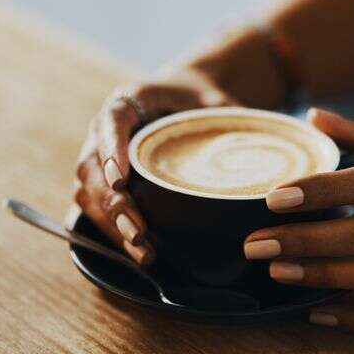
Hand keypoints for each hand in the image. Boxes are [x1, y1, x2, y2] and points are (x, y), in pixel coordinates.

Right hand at [74, 68, 238, 264]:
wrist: (186, 100)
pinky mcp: (105, 182)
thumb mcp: (220, 103)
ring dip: (110, 225)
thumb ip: (233, 120)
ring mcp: (100, 157)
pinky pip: (96, 208)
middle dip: (112, 204)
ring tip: (142, 253)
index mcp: (129, 101)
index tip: (121, 179)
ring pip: (88, 193)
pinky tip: (137, 252)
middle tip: (139, 233)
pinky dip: (113, 232)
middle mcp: (105, 129)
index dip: (110, 150)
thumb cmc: (202, 101)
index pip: (111, 121)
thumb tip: (265, 151)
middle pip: (91, 167)